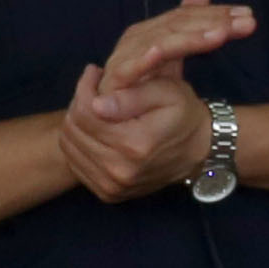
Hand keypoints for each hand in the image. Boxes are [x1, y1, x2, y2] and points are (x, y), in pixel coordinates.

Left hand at [57, 0, 248, 202]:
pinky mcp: (108, 194)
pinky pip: (75, 164)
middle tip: (95, 91)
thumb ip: (132, 96)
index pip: (85, 112)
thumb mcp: (167, 93)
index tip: (95, 73)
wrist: (199, 151)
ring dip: (77, 124)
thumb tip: (97, 104)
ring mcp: (113, 186)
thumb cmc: (183, 115)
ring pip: (69, 146)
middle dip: (79, 104)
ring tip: (96, 110)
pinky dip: (80, 145)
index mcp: (135, 144)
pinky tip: (97, 133)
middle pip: (73, 129)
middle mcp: (121, 171)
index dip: (84, 87)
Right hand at [94, 0, 256, 103]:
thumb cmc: (153, 101)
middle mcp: (135, 44)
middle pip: (175, 25)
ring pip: (159, 41)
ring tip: (221, 33)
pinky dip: (144, 58)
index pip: (184, 17)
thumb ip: (188, 29)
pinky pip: (128, 70)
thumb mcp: (176, 62)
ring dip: (190, 36)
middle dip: (211, 21)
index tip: (248, 16)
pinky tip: (162, 50)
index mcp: (150, 35)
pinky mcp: (113, 85)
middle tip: (246, 21)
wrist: (127, 138)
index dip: (214, 14)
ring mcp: (123, 62)